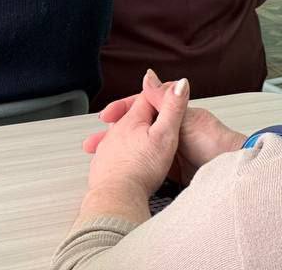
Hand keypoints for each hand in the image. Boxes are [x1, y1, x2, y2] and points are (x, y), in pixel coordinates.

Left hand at [83, 76, 188, 206]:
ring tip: (139, 135)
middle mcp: (116, 132)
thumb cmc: (141, 170)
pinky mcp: (102, 166)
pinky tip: (127, 160)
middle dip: (144, 113)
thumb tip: (180, 83)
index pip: (147, 97)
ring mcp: (106, 149)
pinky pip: (112, 153)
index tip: (170, 96)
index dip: (161, 95)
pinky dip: (121, 152)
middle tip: (152, 111)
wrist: (117, 199)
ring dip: (130, 132)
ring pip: (120, 133)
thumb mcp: (166, 135)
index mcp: (132, 120)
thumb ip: (173, 108)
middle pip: (131, 114)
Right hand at [91, 71, 246, 182]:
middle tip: (94, 142)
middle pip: (136, 126)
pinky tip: (117, 169)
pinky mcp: (170, 166)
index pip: (142, 105)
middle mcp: (170, 128)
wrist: (226, 168)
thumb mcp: (184, 118)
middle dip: (114, 132)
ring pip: (137, 144)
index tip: (106, 116)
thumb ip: (166, 100)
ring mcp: (169, 147)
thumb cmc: (211, 143)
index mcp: (173, 113)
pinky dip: (129, 163)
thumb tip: (149, 77)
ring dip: (117, 149)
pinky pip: (145, 161)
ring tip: (99, 157)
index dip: (123, 109)